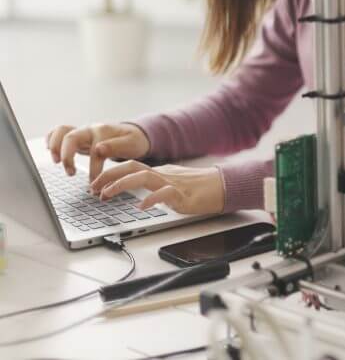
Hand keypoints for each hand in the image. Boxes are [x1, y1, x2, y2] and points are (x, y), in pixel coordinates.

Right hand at [46, 123, 150, 180]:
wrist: (134, 134)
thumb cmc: (133, 141)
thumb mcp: (132, 143)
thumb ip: (116, 146)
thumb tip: (98, 148)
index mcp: (104, 132)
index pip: (94, 151)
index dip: (93, 170)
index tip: (95, 185)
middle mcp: (90, 130)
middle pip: (71, 137)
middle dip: (67, 156)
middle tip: (70, 173)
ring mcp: (82, 132)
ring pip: (62, 131)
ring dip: (55, 146)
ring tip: (56, 162)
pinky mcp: (77, 137)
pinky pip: (59, 132)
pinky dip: (51, 139)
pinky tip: (51, 151)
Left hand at [91, 161, 224, 214]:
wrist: (223, 186)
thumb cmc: (199, 188)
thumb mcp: (172, 184)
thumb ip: (156, 187)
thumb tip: (141, 196)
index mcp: (159, 172)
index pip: (130, 167)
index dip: (110, 173)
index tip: (94, 183)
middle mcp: (162, 174)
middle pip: (132, 167)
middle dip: (109, 175)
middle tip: (92, 187)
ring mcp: (172, 183)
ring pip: (143, 177)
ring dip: (121, 184)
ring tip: (106, 194)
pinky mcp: (183, 194)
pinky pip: (165, 194)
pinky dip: (151, 200)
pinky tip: (141, 207)